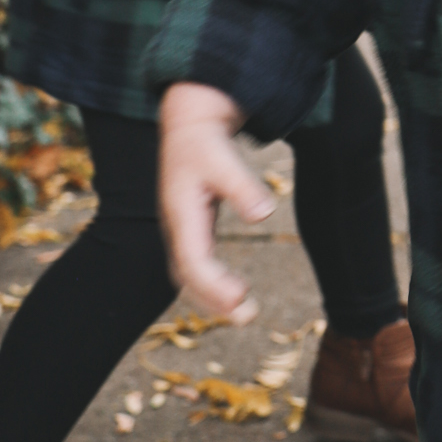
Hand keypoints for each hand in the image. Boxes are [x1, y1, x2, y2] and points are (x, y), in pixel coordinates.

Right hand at [157, 82, 274, 314]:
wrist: (190, 125)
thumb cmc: (206, 142)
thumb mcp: (225, 160)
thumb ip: (243, 188)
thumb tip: (264, 213)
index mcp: (181, 214)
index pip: (193, 260)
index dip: (213, 283)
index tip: (240, 298)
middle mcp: (177, 226)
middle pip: (187, 275)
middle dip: (213, 300)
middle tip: (247, 316)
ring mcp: (181, 229)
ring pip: (189, 273)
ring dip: (212, 296)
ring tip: (244, 312)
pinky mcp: (191, 227)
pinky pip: (196, 264)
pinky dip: (211, 283)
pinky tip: (234, 293)